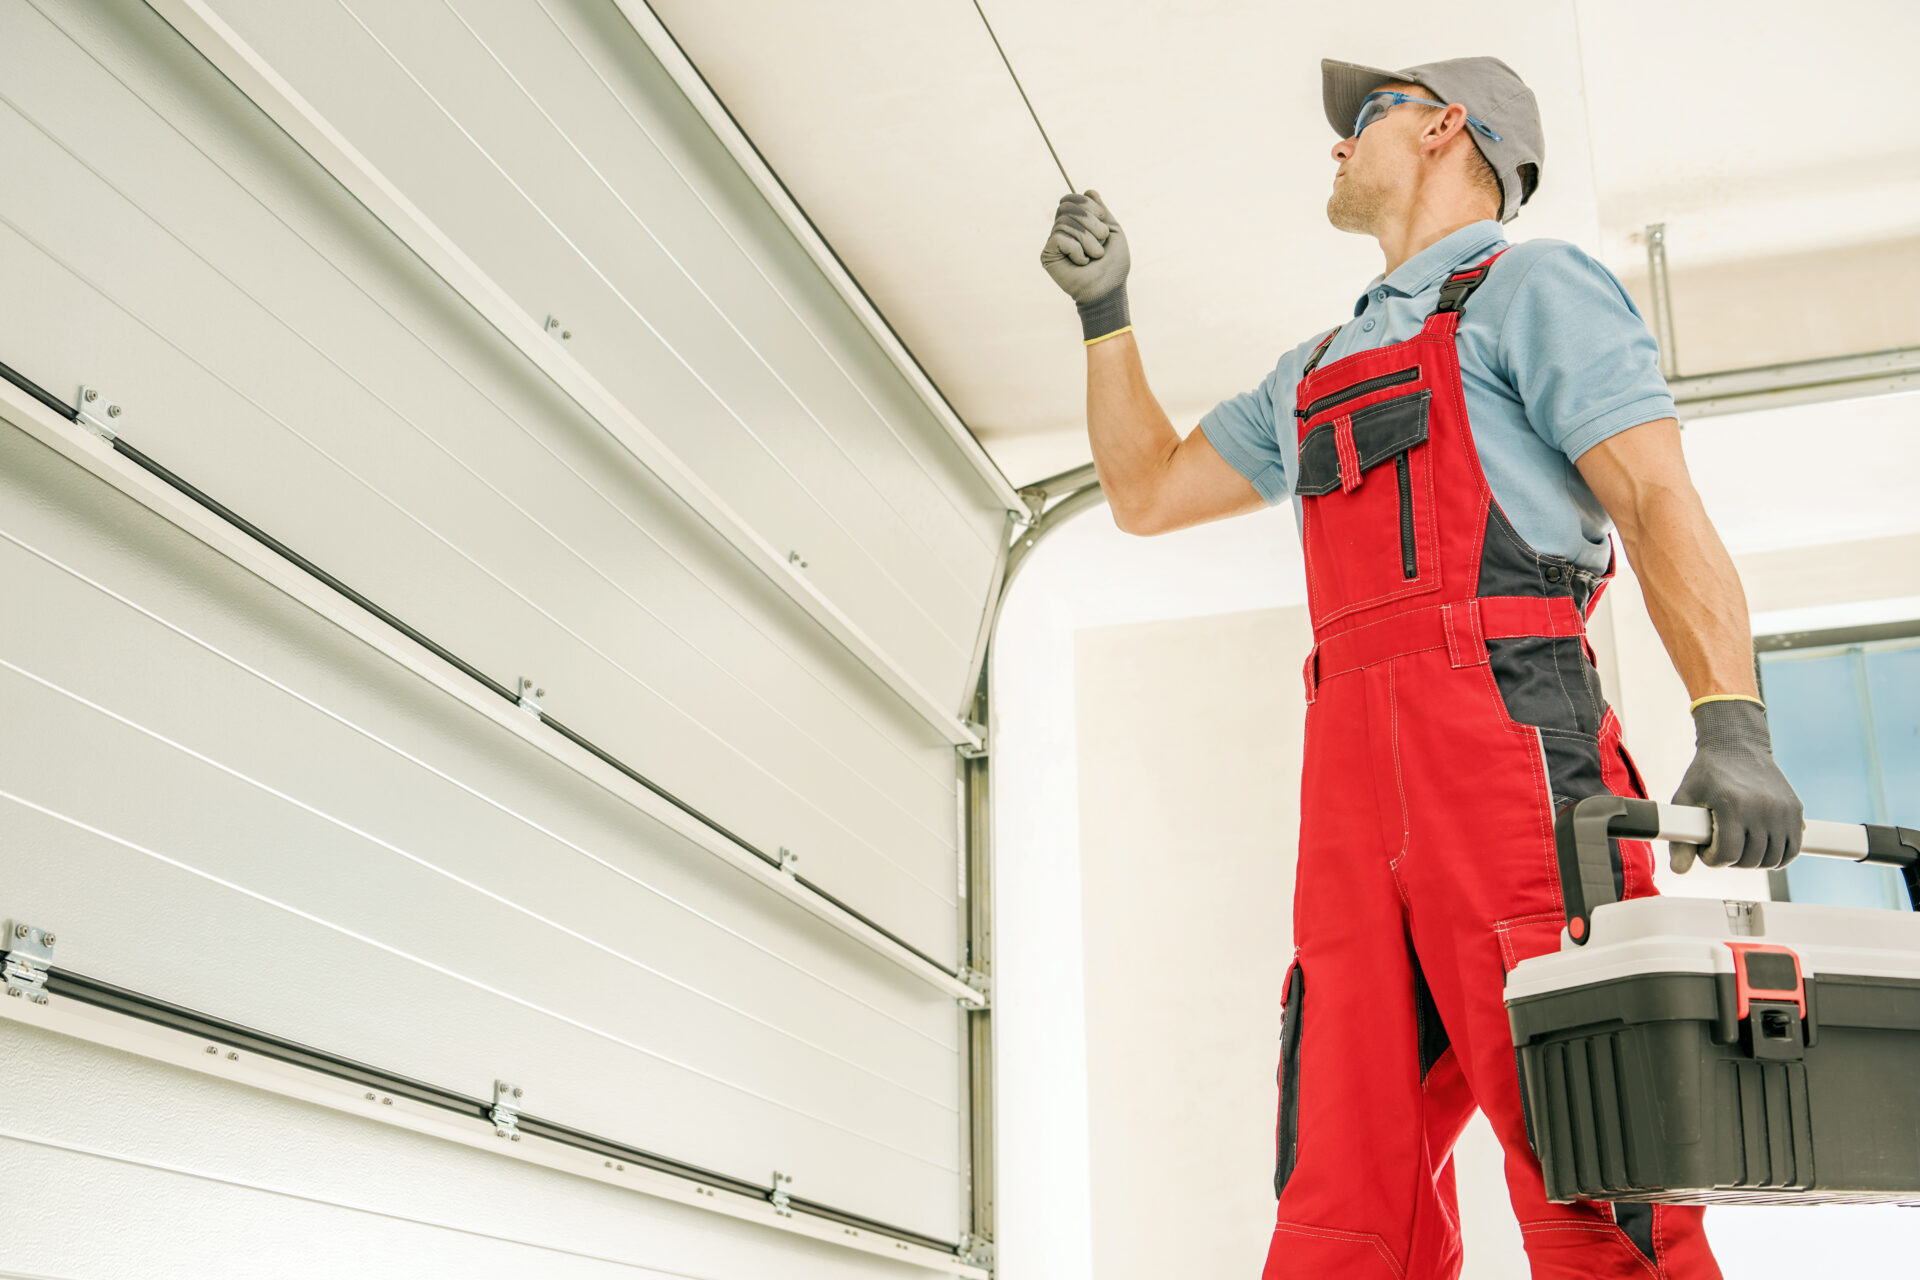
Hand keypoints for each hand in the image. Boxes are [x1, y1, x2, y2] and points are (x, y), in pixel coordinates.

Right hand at [1040, 189, 1130, 340]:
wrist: (1108, 290)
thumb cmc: (1113, 265)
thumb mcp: (1113, 231)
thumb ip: (1102, 210)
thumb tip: (1088, 190)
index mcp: (1077, 224)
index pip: (1071, 199)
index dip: (1086, 203)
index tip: (1103, 217)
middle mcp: (1062, 231)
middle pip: (1066, 206)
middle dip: (1089, 219)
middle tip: (1101, 239)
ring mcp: (1054, 243)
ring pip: (1064, 222)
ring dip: (1087, 238)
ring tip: (1095, 255)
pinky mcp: (1048, 255)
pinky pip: (1059, 237)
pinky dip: (1076, 249)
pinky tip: (1082, 262)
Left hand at [1669, 698, 1803, 870]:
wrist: (1737, 745)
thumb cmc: (1706, 774)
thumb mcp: (1684, 799)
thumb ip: (1679, 837)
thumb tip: (1678, 870)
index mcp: (1732, 805)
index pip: (1728, 854)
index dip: (1713, 859)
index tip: (1707, 849)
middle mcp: (1762, 808)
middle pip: (1750, 860)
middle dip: (1731, 860)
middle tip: (1721, 845)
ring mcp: (1782, 810)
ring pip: (1773, 860)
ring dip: (1754, 861)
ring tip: (1739, 846)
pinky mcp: (1796, 811)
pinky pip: (1793, 850)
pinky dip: (1779, 857)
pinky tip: (1761, 849)